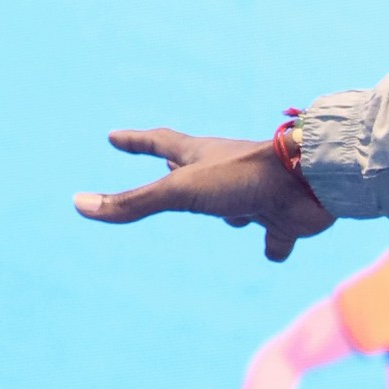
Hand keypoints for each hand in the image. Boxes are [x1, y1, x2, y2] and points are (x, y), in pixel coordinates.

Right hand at [78, 127, 329, 264]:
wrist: (311, 182)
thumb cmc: (244, 178)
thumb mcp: (180, 191)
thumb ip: (133, 203)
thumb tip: (78, 205)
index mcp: (200, 158)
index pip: (159, 144)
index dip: (136, 142)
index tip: (114, 138)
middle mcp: (227, 173)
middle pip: (196, 171)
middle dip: (178, 170)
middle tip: (165, 164)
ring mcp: (256, 195)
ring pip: (236, 205)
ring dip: (230, 212)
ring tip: (230, 218)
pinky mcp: (283, 220)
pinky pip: (276, 236)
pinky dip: (275, 244)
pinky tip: (274, 251)